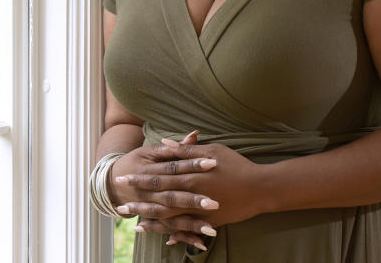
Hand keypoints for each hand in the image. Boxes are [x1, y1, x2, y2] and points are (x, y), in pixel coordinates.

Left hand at [115, 136, 265, 248]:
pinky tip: (163, 238)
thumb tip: (166, 143)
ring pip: (170, 219)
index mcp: (189, 175)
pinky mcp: (209, 222)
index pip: (157, 178)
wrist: (261, 188)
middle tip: (119, 207)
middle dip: (138, 204)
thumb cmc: (236, 165)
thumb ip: (187, 151)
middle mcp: (192, 195)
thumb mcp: (212, 150)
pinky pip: (188, 230)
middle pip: (159, 201)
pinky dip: (174, 234)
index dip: (139, 180)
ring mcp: (200, 211)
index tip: (122, 179)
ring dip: (152, 222)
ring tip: (135, 225)